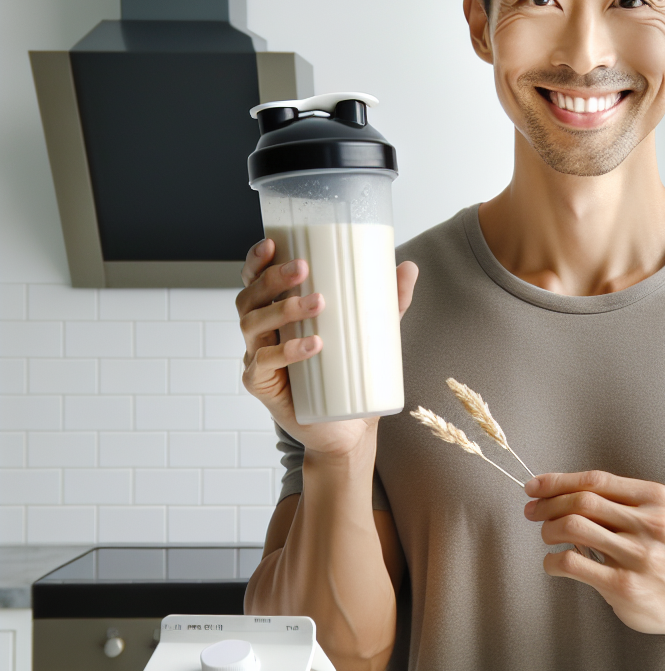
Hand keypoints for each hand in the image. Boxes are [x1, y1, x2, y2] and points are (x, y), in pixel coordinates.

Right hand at [236, 237, 418, 457]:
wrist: (346, 428)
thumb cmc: (349, 375)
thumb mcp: (371, 333)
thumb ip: (388, 302)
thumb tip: (409, 267)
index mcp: (276, 313)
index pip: (256, 280)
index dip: (257, 260)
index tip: (274, 242)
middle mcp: (260, 333)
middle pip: (250, 297)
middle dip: (273, 279)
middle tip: (303, 269)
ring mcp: (256, 359)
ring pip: (254, 325)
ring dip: (283, 310)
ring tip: (318, 303)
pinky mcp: (261, 386)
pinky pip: (263, 364)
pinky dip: (287, 351)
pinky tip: (312, 344)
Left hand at [524, 470, 664, 641]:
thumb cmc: (664, 554)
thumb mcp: (654, 516)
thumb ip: (615, 502)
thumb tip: (555, 490)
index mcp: (655, 498)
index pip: (596, 480)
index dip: (558, 481)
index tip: (535, 485)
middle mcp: (650, 523)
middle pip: (582, 500)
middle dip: (548, 503)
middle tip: (533, 511)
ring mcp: (638, 556)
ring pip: (574, 527)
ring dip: (549, 529)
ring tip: (548, 536)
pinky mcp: (624, 586)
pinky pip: (572, 563)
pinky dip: (552, 560)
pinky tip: (554, 563)